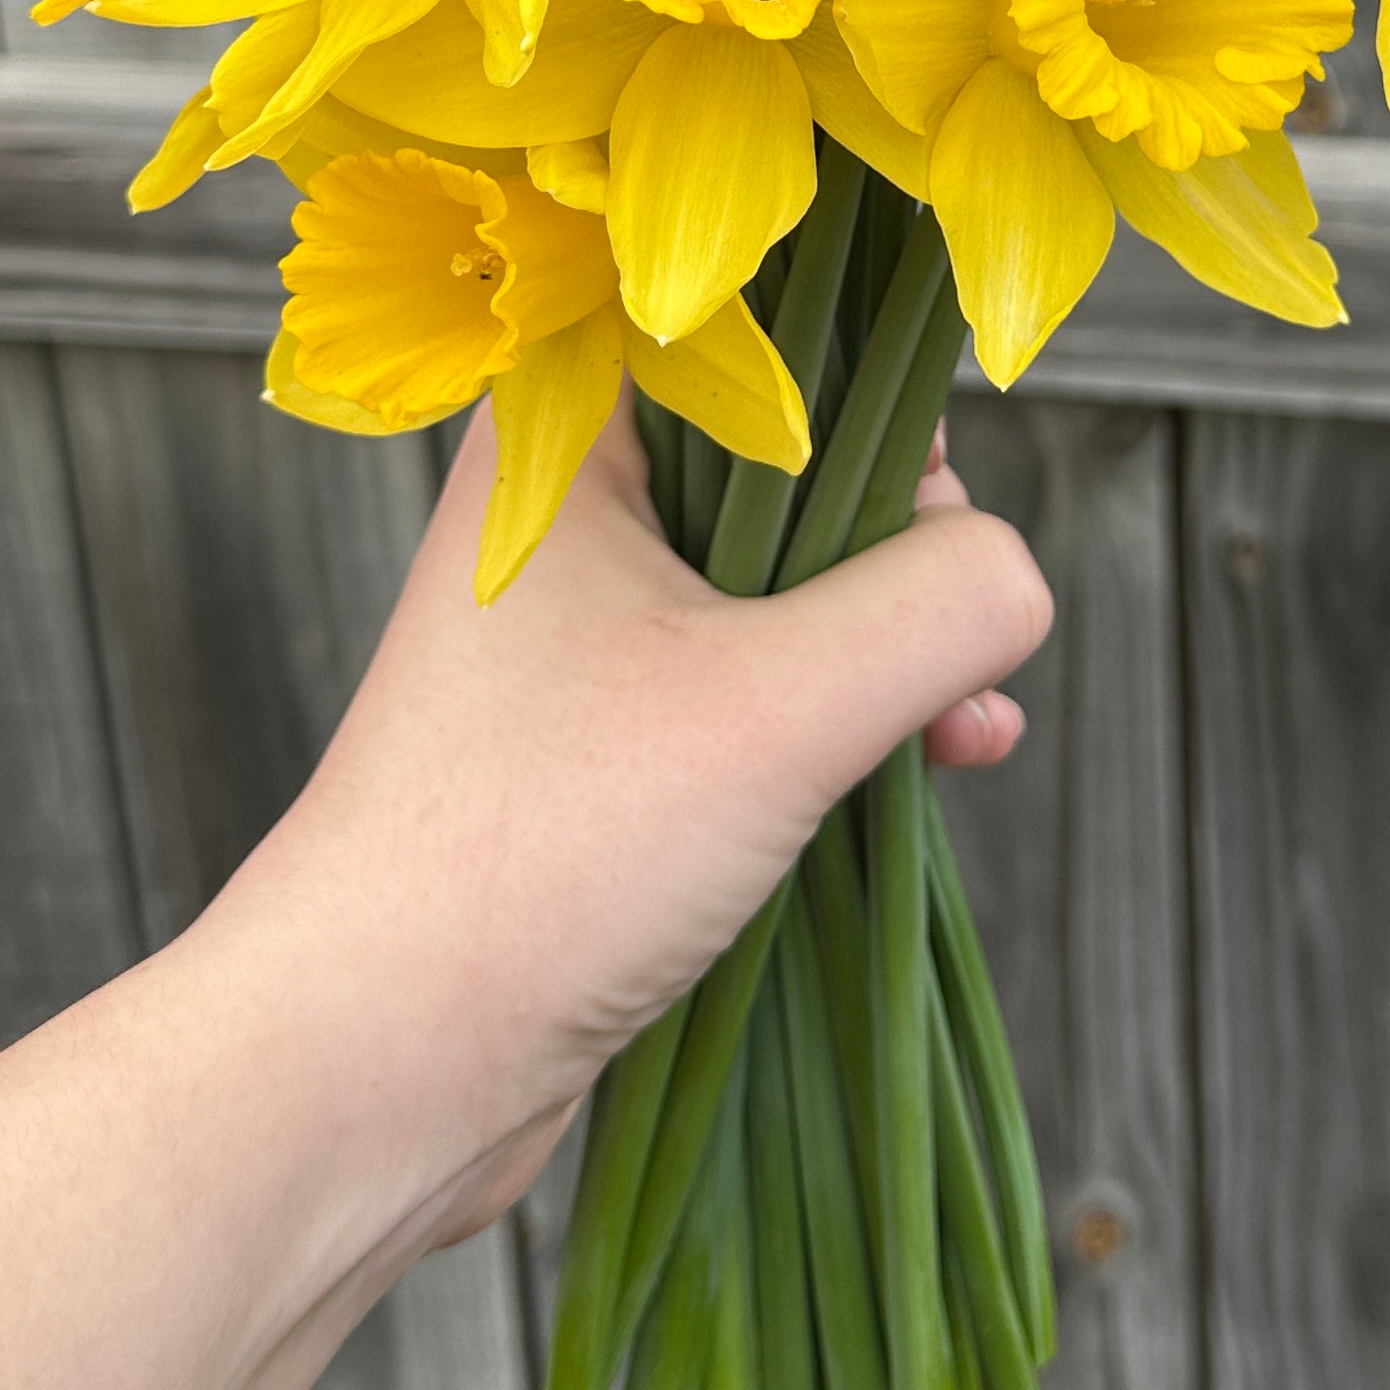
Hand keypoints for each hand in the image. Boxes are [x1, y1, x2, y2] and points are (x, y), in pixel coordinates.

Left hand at [215, 404, 1052, 1247]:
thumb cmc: (541, 851)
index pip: (753, 328)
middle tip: (958, 629)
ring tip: (963, 728)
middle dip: (906, 545)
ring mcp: (580, 634)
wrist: (370, 1061)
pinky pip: (761, 688)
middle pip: (793, 459)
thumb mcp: (784, 705)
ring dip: (893, 648)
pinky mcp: (604, 746)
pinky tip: (930, 773)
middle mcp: (564, 510)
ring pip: (789, 586)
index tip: (942, 486)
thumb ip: (939, 605)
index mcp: (567, 432)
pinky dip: (849, 721)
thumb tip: (1019, 576)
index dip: (870, 387)